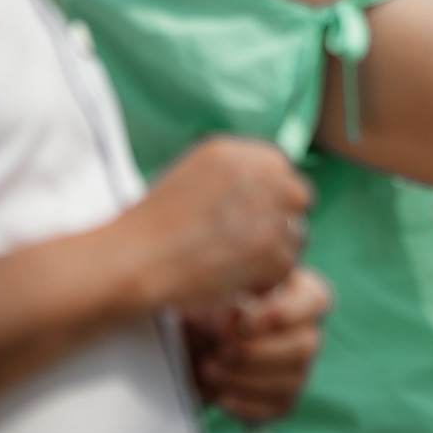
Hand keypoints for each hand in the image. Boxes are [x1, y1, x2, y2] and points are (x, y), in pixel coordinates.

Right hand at [126, 135, 309, 309]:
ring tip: (235, 264)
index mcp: (237, 151)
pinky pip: (287, 266)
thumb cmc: (155, 226)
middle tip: (250, 245)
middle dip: (279, 221)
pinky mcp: (273, 249)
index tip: (252, 219)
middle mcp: (261, 174)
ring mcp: (271, 211)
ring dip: (273, 252)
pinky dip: (265, 279)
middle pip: (297, 197)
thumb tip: (273, 181)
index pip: (280, 169)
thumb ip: (235, 172)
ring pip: (296, 234)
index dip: (270, 198)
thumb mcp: (193, 175)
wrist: (135, 259)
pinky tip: (234, 280)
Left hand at [185, 268, 331, 420]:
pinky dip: (242, 401)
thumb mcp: (214, 293)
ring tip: (208, 367)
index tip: (247, 323)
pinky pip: (273, 406)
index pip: (314, 301)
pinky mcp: (282, 399)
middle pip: (304, 346)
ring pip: (290, 380)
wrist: (188, 343)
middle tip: (220, 348)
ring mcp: (297, 368)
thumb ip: (231, 299)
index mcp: (298, 293)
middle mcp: (305, 331)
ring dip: (242, 377)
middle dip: (255, 352)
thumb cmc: (205, 307)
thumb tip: (241, 320)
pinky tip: (218, 390)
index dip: (285, 313)